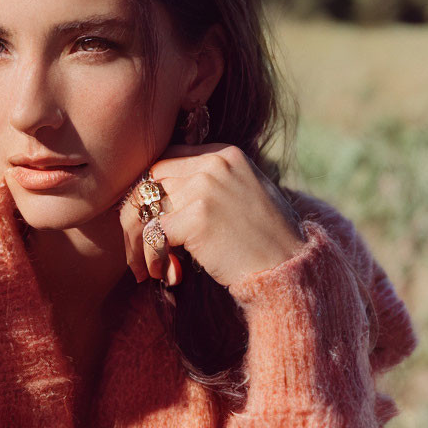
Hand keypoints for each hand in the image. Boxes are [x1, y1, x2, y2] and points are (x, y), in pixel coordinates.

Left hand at [119, 144, 304, 287]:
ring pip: (148, 207)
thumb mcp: (247, 192)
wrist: (290, 269)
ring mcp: (205, 188)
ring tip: (145, 266)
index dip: (153, 192)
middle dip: (138, 214)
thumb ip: (213, 181)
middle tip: (137, 245)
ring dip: (140, 240)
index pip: (168, 161)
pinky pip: (154, 234)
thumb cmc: (267, 238)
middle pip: (152, 180)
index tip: (148, 219)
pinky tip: (163, 272)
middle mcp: (214, 164)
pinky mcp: (197, 217)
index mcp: (225, 154)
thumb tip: (164, 191)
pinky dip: (152, 256)